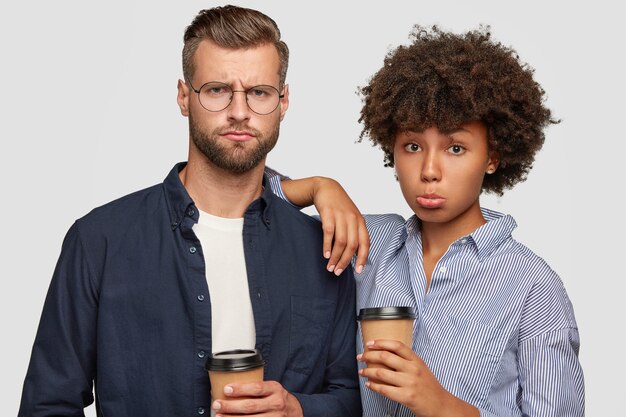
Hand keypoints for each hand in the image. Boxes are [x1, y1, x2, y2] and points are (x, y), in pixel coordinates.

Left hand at [212, 380, 302, 416]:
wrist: (296, 412)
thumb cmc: (278, 399)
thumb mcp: (272, 389)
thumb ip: (257, 389)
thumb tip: (230, 389)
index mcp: (275, 389)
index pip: (257, 388)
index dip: (240, 389)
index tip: (226, 389)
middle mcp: (276, 403)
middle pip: (250, 406)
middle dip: (231, 406)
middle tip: (217, 404)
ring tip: (219, 416)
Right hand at [312, 177, 368, 274]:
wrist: (327, 187)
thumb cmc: (339, 206)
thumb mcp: (351, 217)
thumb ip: (354, 233)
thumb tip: (355, 254)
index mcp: (360, 221)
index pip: (365, 243)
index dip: (362, 258)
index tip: (358, 271)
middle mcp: (353, 219)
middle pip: (352, 245)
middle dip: (345, 261)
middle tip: (338, 272)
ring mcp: (341, 215)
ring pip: (341, 241)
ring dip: (335, 257)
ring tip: (330, 267)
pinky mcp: (328, 213)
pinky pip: (329, 233)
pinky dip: (327, 246)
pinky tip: (325, 254)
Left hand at [358, 340, 478, 416]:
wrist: (441, 405)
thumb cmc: (429, 387)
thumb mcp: (421, 368)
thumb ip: (407, 361)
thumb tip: (385, 354)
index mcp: (416, 360)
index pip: (397, 345)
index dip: (381, 342)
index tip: (369, 343)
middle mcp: (413, 369)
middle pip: (385, 357)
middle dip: (369, 355)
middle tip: (360, 356)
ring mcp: (410, 383)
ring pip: (382, 373)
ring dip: (368, 371)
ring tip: (362, 371)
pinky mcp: (406, 397)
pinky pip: (384, 389)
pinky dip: (373, 386)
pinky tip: (369, 384)